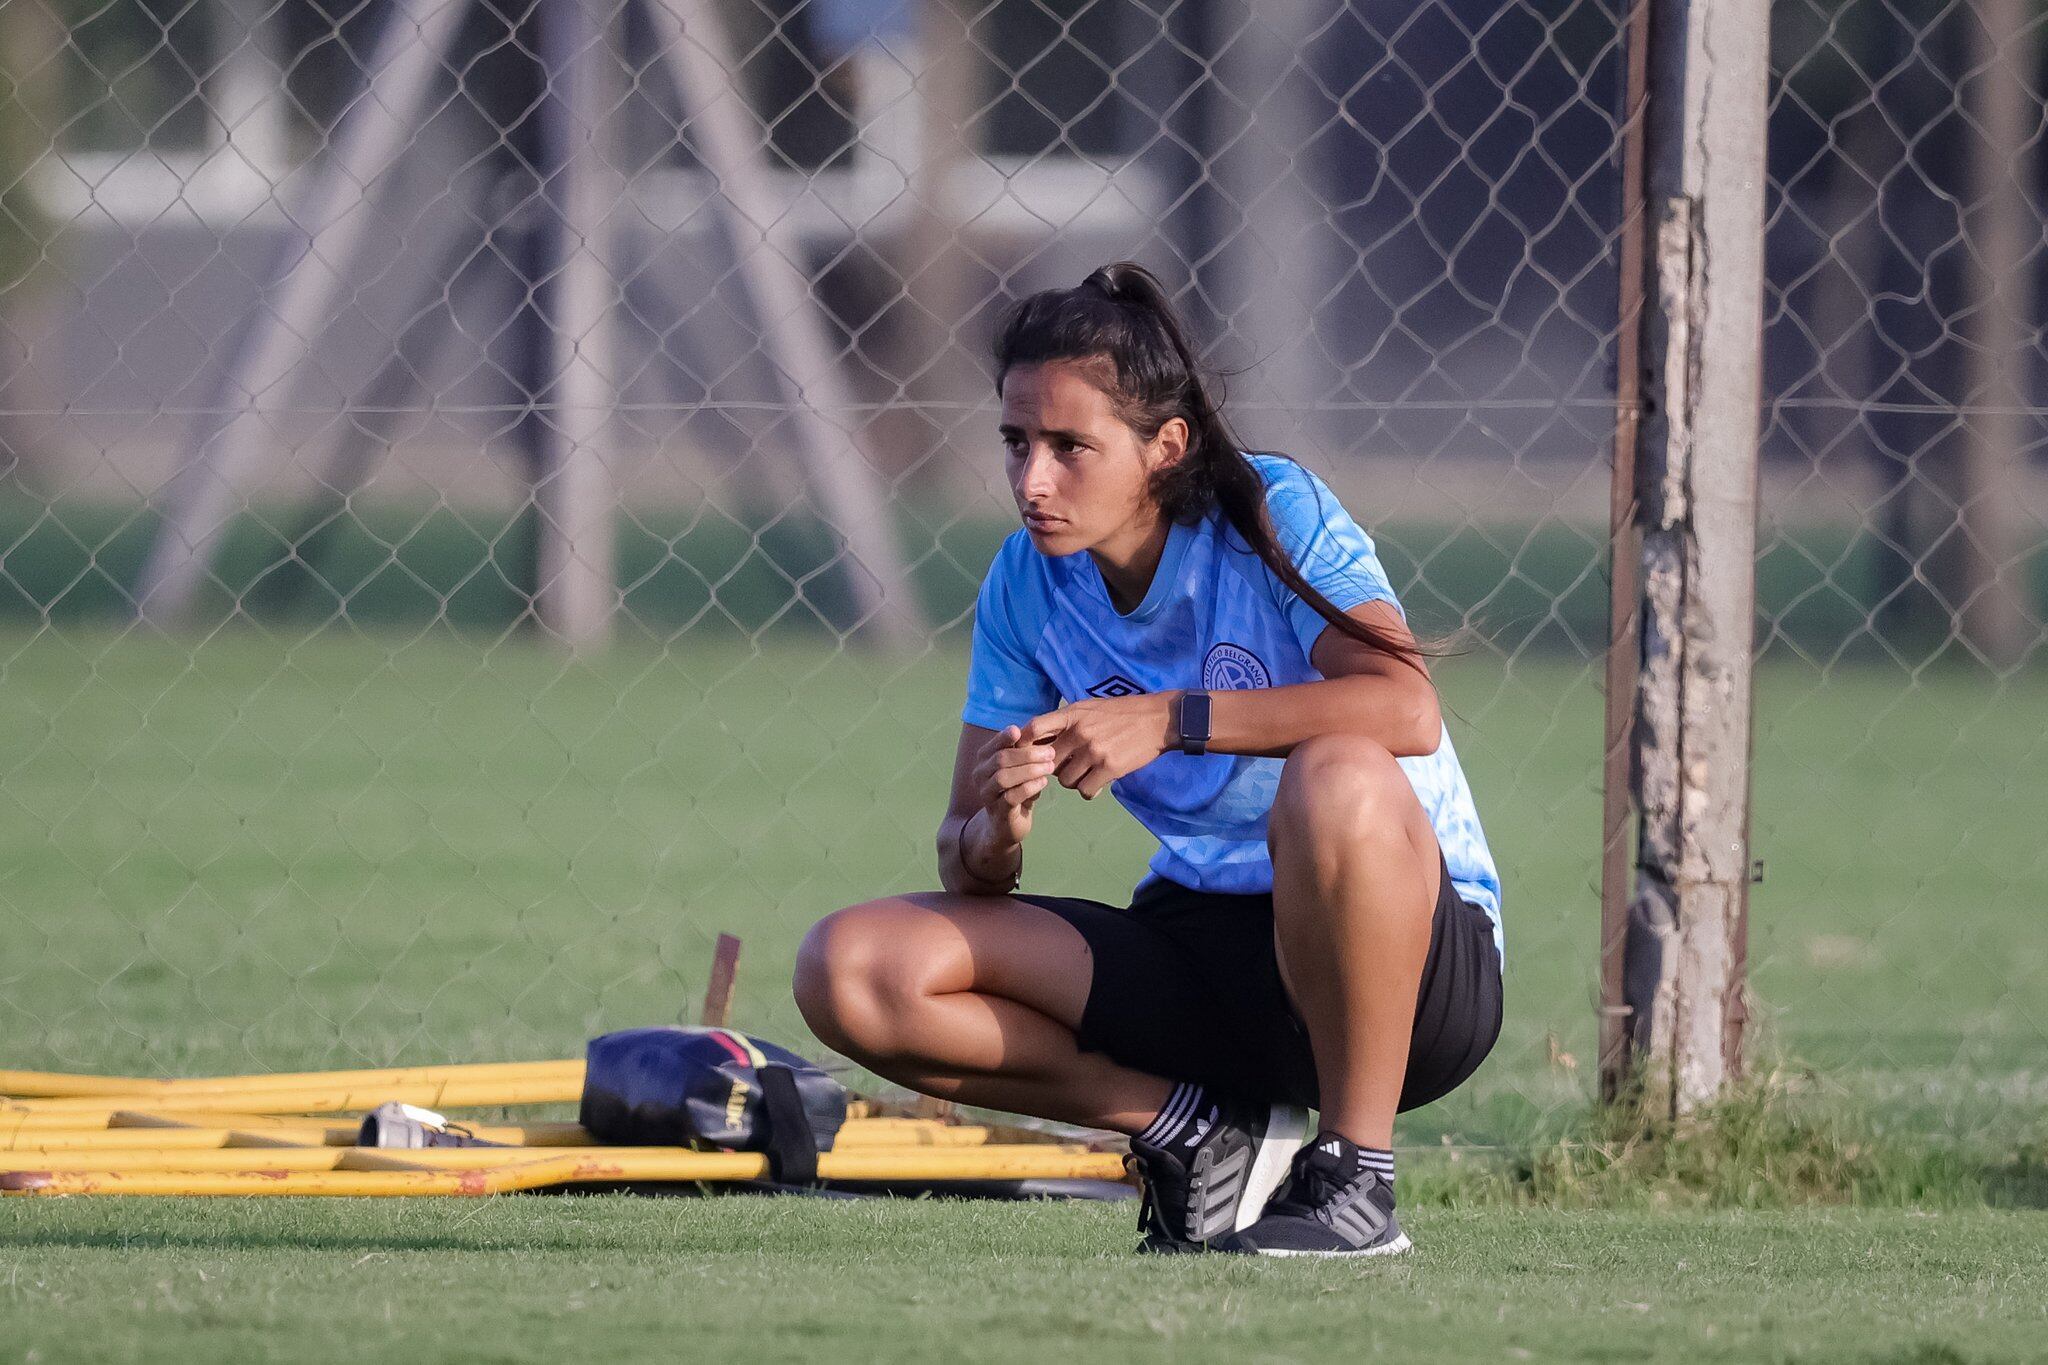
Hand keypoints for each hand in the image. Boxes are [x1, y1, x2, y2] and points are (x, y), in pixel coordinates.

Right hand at [972, 724, 1056, 845]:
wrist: (1005, 825)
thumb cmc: (1015, 790)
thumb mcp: (1018, 769)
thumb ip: (1023, 752)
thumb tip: (1042, 730)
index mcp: (984, 761)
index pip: (993, 745)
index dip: (1004, 737)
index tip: (1020, 731)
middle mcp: (980, 776)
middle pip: (1000, 759)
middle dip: (1027, 754)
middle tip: (1050, 752)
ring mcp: (987, 795)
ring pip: (1004, 777)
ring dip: (1029, 770)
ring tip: (1049, 767)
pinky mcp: (998, 812)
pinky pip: (1011, 797)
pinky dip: (1029, 787)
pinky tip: (1043, 782)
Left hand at [1022, 692, 1176, 799]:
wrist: (1157, 720)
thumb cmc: (1122, 712)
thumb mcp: (1090, 707)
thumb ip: (1067, 721)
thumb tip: (1042, 739)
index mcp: (1072, 714)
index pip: (1034, 729)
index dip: (1025, 744)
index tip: (1030, 754)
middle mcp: (1078, 733)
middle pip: (1047, 761)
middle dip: (1053, 769)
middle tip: (1066, 768)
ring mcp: (1093, 751)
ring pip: (1065, 780)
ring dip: (1073, 781)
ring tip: (1085, 774)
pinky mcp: (1109, 768)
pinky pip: (1085, 790)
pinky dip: (1088, 791)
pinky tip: (1096, 783)